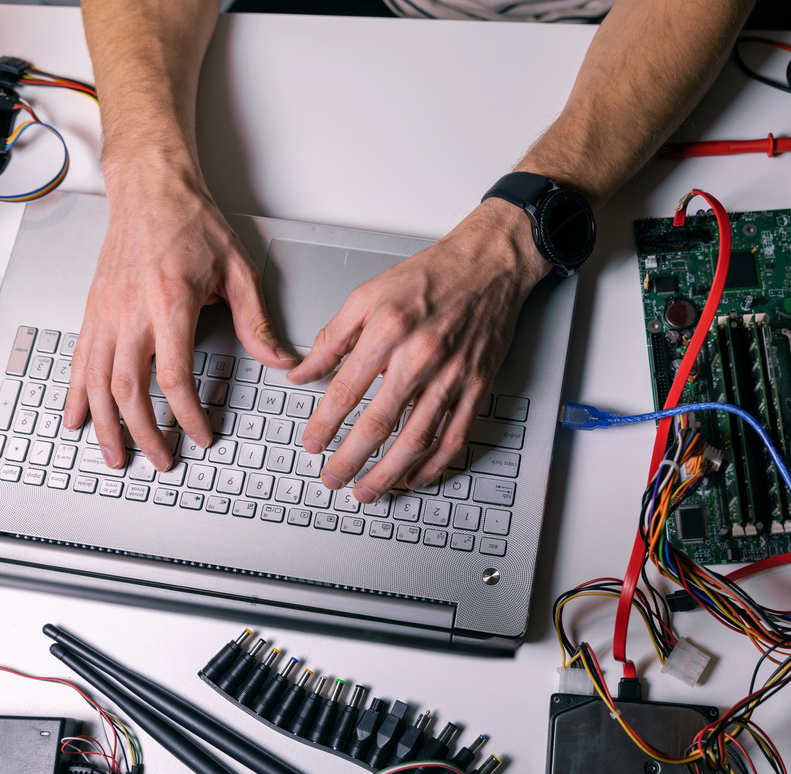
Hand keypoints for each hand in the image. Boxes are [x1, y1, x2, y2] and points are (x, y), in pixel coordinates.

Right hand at [63, 171, 294, 470]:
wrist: (151, 187)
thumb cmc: (192, 221)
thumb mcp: (238, 269)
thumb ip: (256, 321)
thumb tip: (279, 359)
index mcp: (169, 304)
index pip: (173, 377)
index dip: (187, 415)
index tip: (202, 436)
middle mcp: (130, 311)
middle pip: (128, 389)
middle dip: (143, 433)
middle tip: (162, 460)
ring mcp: (105, 311)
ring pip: (95, 382)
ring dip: (105, 425)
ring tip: (115, 456)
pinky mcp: (92, 309)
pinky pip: (78, 360)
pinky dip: (76, 394)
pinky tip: (77, 417)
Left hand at [287, 199, 551, 501]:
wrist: (488, 265)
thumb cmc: (431, 276)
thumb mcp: (368, 294)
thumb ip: (332, 337)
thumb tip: (302, 372)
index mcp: (388, 330)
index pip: (347, 391)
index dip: (324, 424)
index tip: (312, 444)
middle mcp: (421, 355)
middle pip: (379, 425)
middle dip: (350, 460)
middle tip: (332, 480)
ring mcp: (452, 375)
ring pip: (417, 439)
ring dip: (388, 473)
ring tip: (367, 491)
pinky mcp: (476, 386)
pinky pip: (455, 437)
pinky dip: (434, 465)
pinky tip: (415, 478)